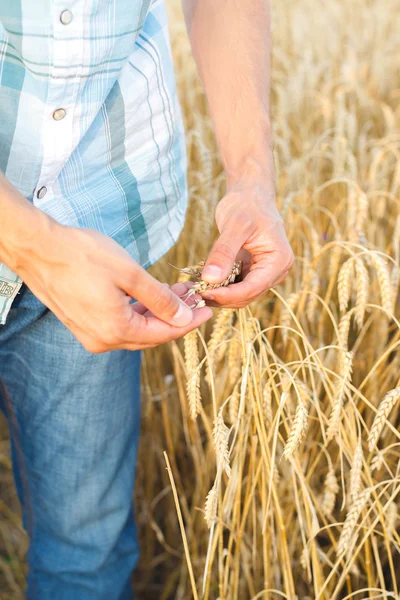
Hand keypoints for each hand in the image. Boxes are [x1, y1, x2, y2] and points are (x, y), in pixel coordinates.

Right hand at [13, 214, 211, 352]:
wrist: (39, 248)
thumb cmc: (82, 255)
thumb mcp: (130, 274)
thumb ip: (159, 299)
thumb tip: (183, 316)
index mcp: (116, 331)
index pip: (164, 333)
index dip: (189, 322)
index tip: (208, 310)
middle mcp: (103, 340)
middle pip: (151, 335)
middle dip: (176, 317)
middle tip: (195, 298)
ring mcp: (91, 334)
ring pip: (135, 329)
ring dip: (157, 312)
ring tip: (178, 291)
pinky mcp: (83, 324)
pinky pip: (120, 324)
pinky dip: (138, 312)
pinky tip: (152, 295)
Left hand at [200, 180, 293, 307]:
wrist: (251, 194)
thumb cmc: (246, 204)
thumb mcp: (234, 226)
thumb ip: (224, 252)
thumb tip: (211, 279)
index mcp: (279, 261)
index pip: (251, 288)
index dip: (226, 295)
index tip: (202, 292)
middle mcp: (276, 271)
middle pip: (246, 296)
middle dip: (221, 297)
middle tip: (194, 293)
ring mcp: (265, 273)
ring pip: (240, 295)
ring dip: (218, 295)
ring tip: (194, 289)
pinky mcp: (253, 272)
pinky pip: (236, 286)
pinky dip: (219, 287)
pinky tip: (201, 283)